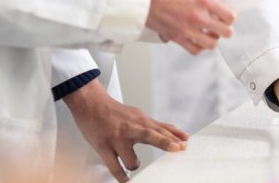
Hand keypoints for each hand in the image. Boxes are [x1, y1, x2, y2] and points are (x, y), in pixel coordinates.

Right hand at [63, 79, 188, 182]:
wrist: (91, 104)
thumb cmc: (116, 113)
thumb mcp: (138, 115)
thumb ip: (157, 127)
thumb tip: (179, 135)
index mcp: (141, 121)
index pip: (161, 128)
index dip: (174, 135)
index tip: (187, 142)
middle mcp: (131, 128)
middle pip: (150, 134)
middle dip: (165, 142)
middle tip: (178, 149)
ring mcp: (117, 138)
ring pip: (131, 159)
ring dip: (134, 164)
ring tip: (132, 163)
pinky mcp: (104, 147)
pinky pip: (114, 167)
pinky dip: (121, 177)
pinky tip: (126, 180)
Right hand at [147, 0, 234, 54]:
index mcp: (204, 0)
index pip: (230, 16)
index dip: (231, 16)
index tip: (227, 14)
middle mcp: (198, 17)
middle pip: (225, 32)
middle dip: (225, 29)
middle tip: (222, 25)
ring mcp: (188, 29)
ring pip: (212, 44)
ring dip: (213, 39)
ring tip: (210, 33)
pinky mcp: (177, 38)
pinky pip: (195, 50)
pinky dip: (199, 47)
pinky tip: (198, 40)